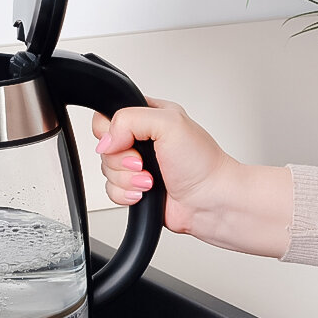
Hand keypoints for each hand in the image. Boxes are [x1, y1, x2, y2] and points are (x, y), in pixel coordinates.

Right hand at [91, 99, 232, 235]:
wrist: (212, 201)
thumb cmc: (203, 163)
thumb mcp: (170, 123)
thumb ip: (130, 119)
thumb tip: (106, 141)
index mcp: (149, 116)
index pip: (108, 116)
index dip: (110, 131)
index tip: (128, 141)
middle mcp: (141, 140)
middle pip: (104, 146)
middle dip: (121, 159)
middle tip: (143, 162)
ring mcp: (137, 165)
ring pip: (106, 170)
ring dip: (127, 179)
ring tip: (151, 180)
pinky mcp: (135, 187)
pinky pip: (111, 190)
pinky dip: (126, 194)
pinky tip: (145, 193)